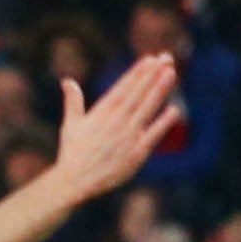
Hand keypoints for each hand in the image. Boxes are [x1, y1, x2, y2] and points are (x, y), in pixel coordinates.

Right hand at [51, 54, 181, 202]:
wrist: (74, 182)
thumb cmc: (72, 153)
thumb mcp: (70, 125)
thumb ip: (73, 101)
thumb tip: (67, 81)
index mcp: (100, 114)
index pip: (122, 89)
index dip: (137, 73)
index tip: (149, 59)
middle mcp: (115, 123)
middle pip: (137, 94)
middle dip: (152, 75)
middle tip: (166, 58)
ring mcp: (127, 137)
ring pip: (147, 109)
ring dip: (160, 90)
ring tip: (171, 73)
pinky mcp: (136, 153)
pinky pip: (154, 134)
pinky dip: (164, 121)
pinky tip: (173, 109)